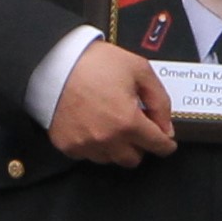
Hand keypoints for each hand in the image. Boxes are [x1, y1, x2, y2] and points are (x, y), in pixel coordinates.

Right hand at [47, 40, 176, 167]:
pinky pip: (88, 155)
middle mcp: (107, 139)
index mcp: (128, 121)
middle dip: (139, 145)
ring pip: (111, 159)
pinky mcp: (67, 145)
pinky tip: (92, 125)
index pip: (157, 146)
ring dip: (116, 146)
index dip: (166, 144)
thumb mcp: (139, 70)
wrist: (55, 61)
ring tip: (110, 123)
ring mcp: (85, 145)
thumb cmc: (96, 62)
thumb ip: (159, 100)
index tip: (166, 141)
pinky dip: (94, 145)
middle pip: (133, 159)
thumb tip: (166, 127)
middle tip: (134, 127)